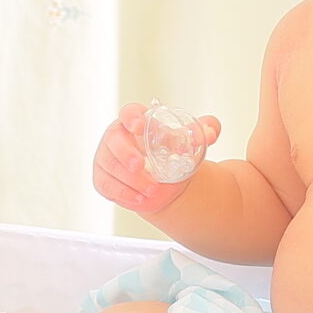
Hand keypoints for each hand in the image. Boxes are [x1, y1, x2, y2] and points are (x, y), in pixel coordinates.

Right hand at [93, 103, 219, 215]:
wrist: (161, 179)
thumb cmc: (169, 151)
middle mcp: (116, 137)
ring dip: (131, 180)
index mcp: (135, 121)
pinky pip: (107, 186)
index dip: (131, 117)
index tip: (139, 125)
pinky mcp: (102, 178)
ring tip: (152, 189)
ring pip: (111, 167)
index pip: (128, 113)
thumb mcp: (190, 140)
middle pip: (113, 140)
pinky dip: (124, 194)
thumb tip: (210, 132)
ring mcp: (106, 158)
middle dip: (125, 153)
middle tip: (140, 165)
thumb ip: (204, 130)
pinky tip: (139, 199)